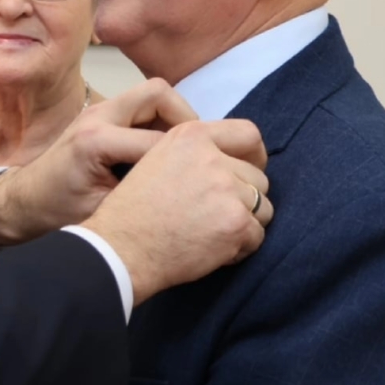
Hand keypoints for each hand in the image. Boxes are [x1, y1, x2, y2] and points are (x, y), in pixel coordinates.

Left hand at [0, 79, 199, 245]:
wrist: (21, 202)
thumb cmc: (56, 213)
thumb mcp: (103, 214)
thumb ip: (142, 201)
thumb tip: (192, 200)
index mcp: (96, 141)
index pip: (159, 141)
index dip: (192, 160)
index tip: (212, 176)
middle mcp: (98, 116)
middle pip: (158, 93)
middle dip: (188, 118)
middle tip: (203, 149)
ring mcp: (97, 110)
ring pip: (152, 95)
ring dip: (175, 118)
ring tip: (189, 151)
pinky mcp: (100, 115)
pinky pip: (141, 107)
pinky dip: (160, 123)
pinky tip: (169, 152)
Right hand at [80, 119, 271, 304]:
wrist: (121, 248)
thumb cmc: (132, 210)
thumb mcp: (157, 160)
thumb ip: (195, 154)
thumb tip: (232, 164)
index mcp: (191, 136)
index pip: (248, 134)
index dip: (254, 156)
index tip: (247, 172)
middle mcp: (212, 158)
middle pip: (258, 177)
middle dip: (244, 198)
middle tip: (217, 214)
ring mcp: (227, 190)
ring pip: (262, 207)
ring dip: (245, 223)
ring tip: (213, 233)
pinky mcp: (236, 223)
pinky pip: (257, 236)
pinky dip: (240, 247)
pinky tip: (212, 249)